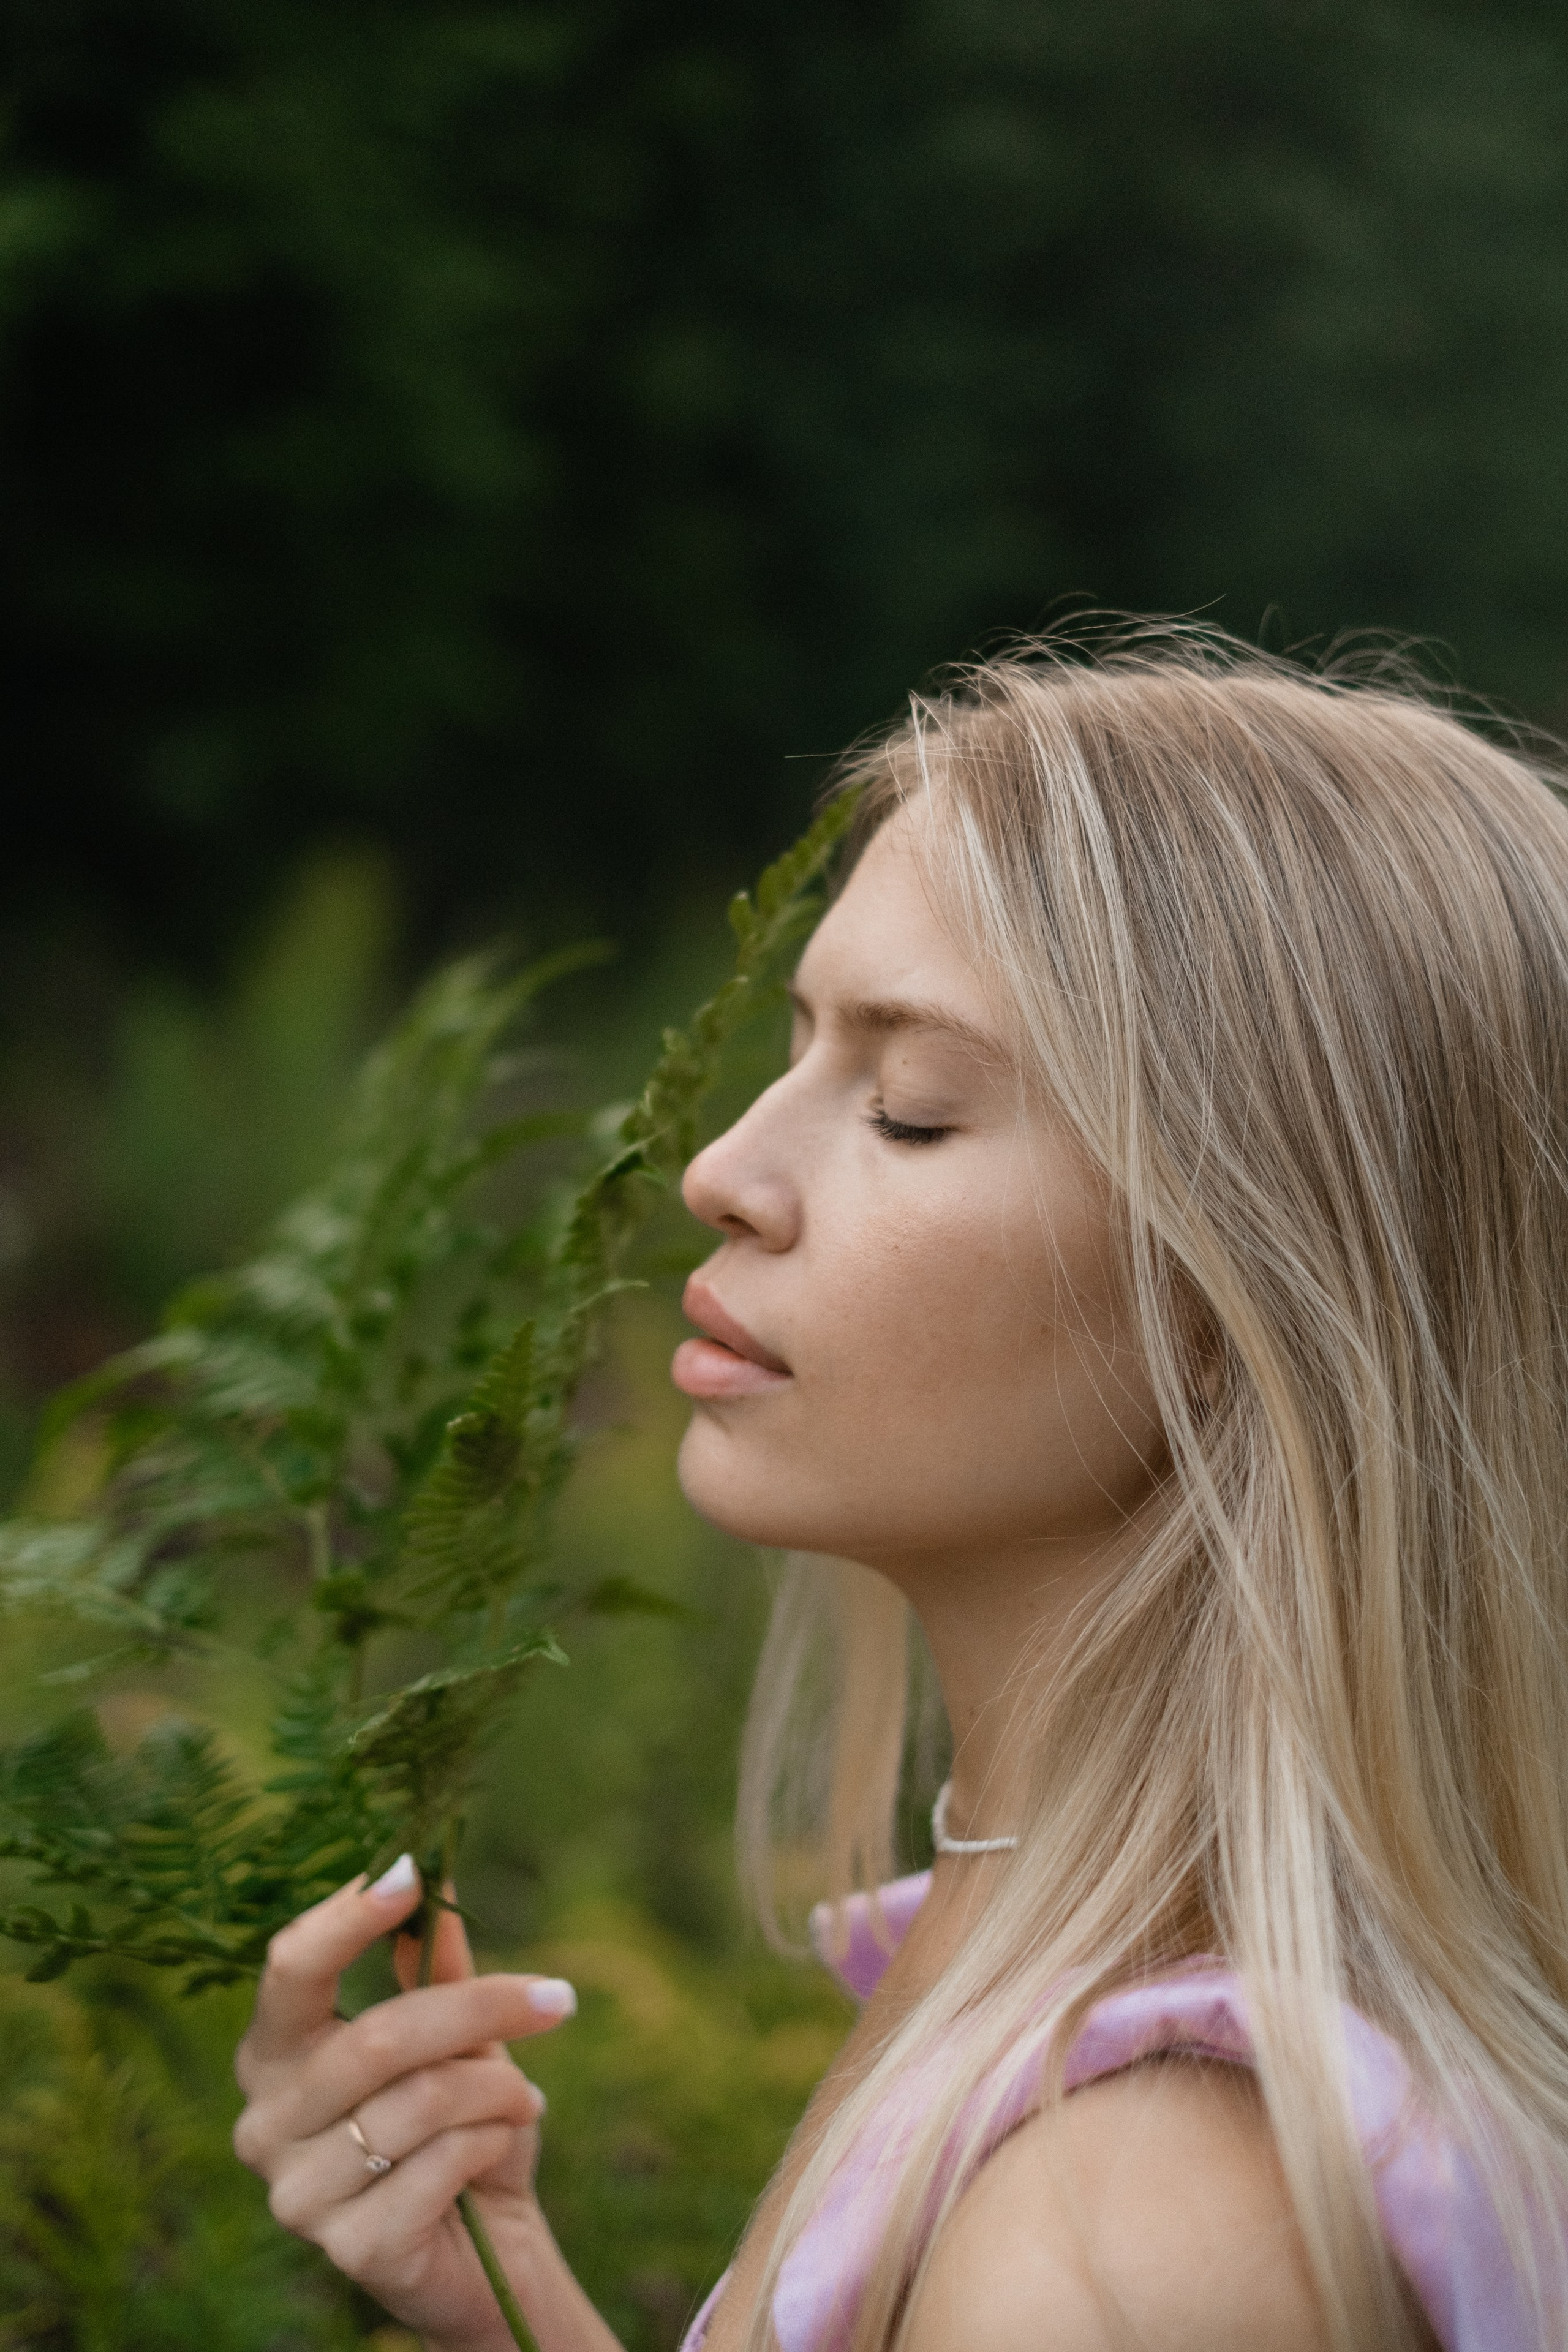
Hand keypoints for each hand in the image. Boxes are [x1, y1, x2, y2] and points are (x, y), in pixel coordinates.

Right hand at [233, 1857, 576, 2350]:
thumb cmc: (460, 2124)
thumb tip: (434, 1867)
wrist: (490, 2248)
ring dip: (497, 2090)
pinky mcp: (349, 2248)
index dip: (348, 1915)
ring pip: (421, 2100)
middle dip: (482, 2009)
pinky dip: (492, 2145)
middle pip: (379, 2035)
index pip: (290, 1967)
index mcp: (275, 2052)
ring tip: (524, 2099)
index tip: (412, 1867)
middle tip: (558, 1998)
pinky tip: (498, 2155)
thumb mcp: (455, 2035)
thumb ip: (433, 1963)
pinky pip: (442, 2164)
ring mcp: (297, 2193)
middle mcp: (265, 2121)